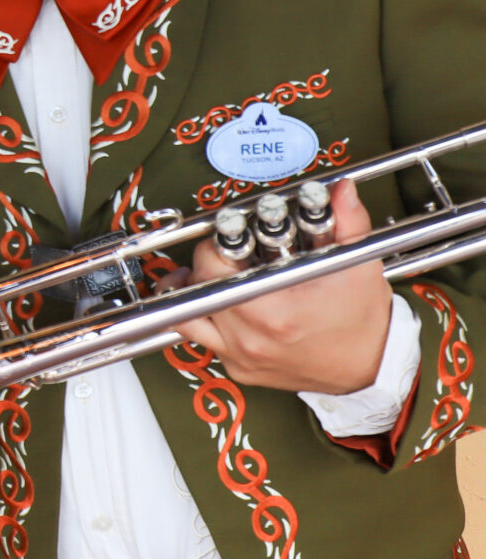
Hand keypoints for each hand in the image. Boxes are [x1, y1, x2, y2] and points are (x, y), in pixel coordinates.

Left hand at [174, 178, 392, 391]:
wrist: (371, 368)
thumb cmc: (362, 320)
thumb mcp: (360, 266)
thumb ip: (348, 222)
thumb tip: (342, 189)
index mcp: (273, 312)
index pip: (214, 265)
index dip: (219, 242)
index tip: (232, 233)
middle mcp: (250, 338)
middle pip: (197, 286)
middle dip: (209, 262)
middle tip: (228, 253)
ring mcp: (241, 357)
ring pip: (187, 318)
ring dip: (193, 292)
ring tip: (209, 275)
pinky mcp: (240, 369)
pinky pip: (204, 340)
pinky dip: (205, 319)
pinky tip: (219, 302)